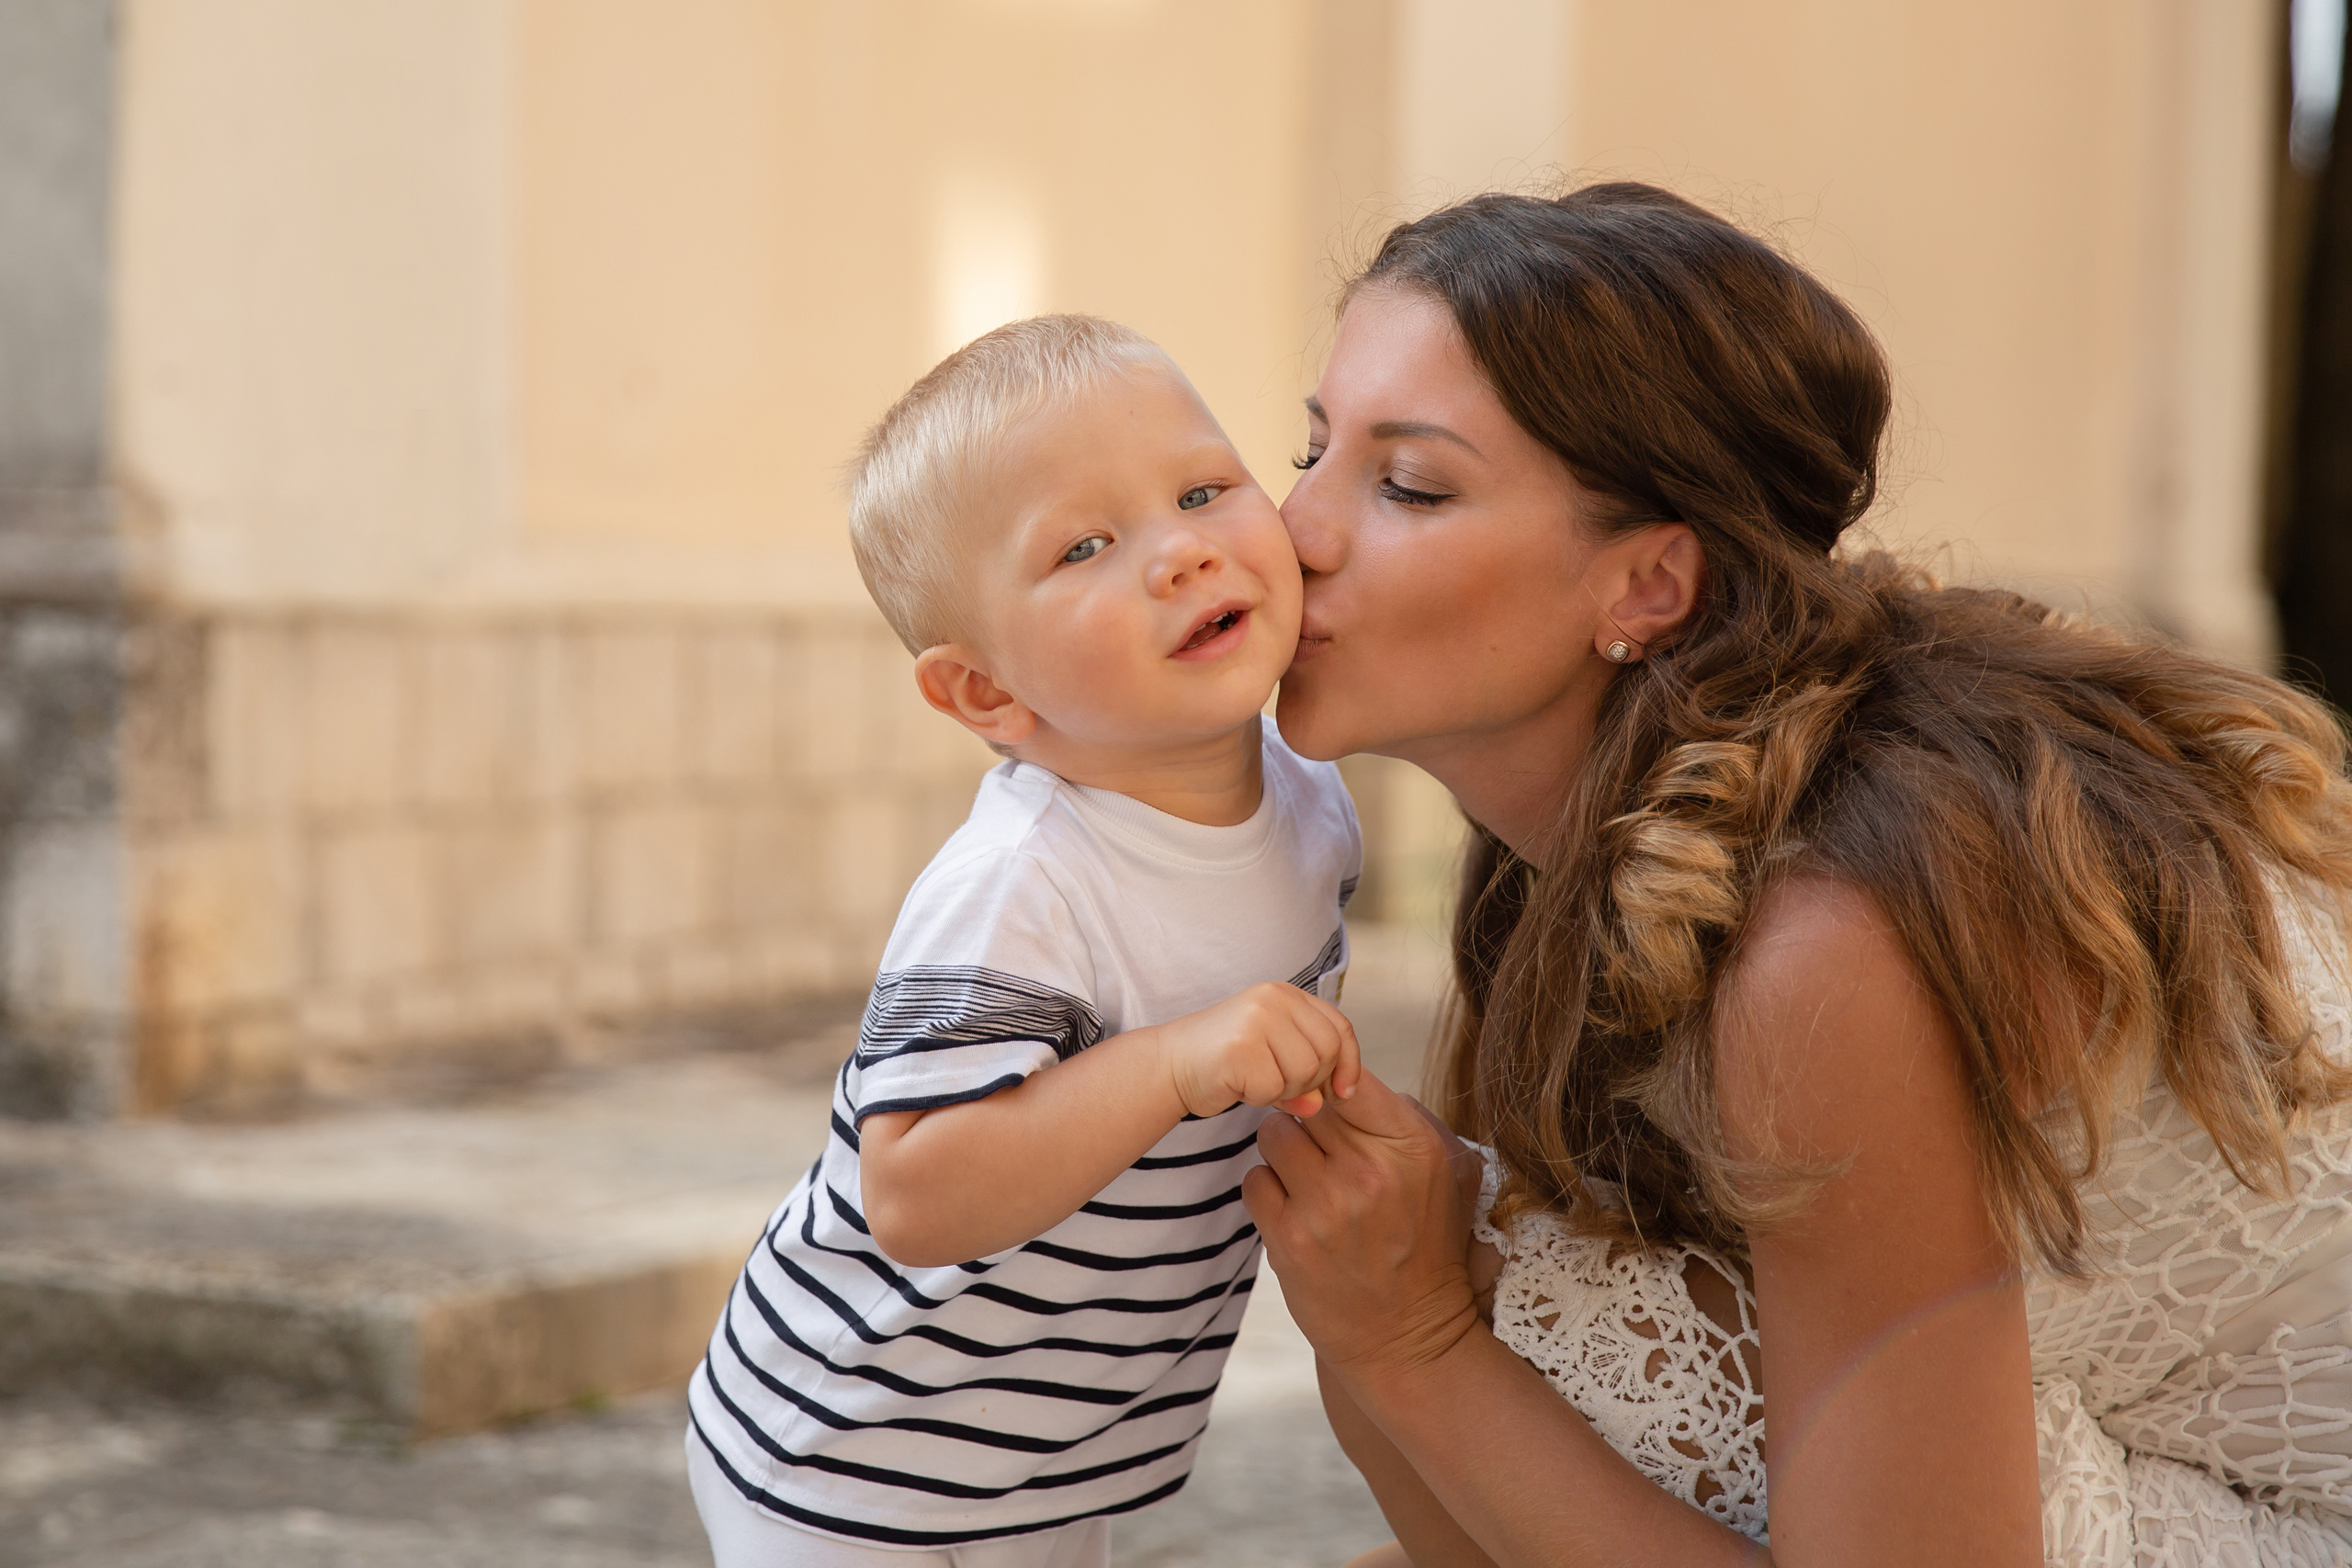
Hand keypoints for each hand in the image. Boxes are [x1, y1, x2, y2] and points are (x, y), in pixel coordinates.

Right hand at [1153, 982, 1361, 1118]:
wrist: (1169, 1064)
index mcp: (1287, 994)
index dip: (1349, 1064)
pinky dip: (1259, 1098)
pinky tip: (1238, 1086)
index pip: (1340, 1028)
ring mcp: (1256, 1018)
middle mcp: (1274, 998)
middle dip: (1311, 1081)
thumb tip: (1323, 1102)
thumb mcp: (1275, 1058)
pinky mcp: (1240, 1046)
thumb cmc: (1225, 1062)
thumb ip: (1307, 1073)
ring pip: (1304, 1071)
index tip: (1341, 1093)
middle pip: (1328, 1051)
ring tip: (1256, 1081)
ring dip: (1284, 1090)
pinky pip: (1274, 1088)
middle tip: (1280, 1085)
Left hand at [1242, 1068, 1480, 1381]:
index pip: (1349, 1077)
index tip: (1331, 1099)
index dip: (1331, 1081)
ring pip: (1273, 1135)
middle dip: (1307, 1117)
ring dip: (1284, 1151)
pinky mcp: (1288, 1241)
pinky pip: (1254, 1180)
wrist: (1409, 1335)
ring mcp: (1325, 1207)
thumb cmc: (1427, 1243)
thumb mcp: (1446, 1170)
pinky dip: (1268, 1190)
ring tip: (1308, 1177)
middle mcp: (1368, 1172)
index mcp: (1411, 1146)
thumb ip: (1402, 1115)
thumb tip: (1343, 1076)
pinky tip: (1295, 1209)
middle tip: (1322, 1146)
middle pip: (1304, 1101)